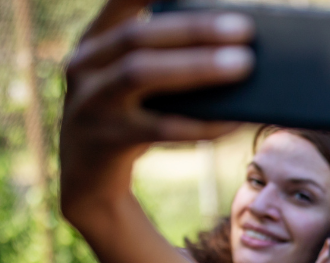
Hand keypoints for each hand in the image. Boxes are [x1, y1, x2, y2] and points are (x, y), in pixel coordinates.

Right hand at [60, 0, 253, 219]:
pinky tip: (234, 122)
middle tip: (244, 28)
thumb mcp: (132, 82)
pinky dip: (201, 124)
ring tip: (244, 64)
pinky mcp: (105, 142)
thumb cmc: (126, 117)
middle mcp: (84, 66)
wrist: (87, 178)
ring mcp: (89, 104)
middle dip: (194, 29)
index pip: (122, 1)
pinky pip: (160, 129)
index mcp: (94, 41)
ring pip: (141, 74)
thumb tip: (233, 47)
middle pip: (138, 36)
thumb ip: (164, 58)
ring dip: (196, 67)